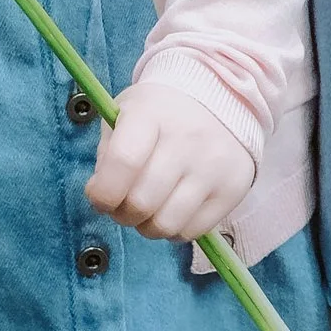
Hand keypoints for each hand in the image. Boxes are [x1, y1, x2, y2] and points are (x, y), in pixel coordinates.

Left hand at [86, 79, 256, 246]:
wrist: (220, 99)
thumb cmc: (160, 113)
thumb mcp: (125, 115)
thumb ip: (107, 154)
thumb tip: (102, 197)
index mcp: (152, 114)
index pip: (123, 162)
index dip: (102, 192)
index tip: (98, 195)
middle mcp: (187, 139)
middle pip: (142, 202)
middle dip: (122, 213)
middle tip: (123, 204)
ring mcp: (213, 166)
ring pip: (166, 224)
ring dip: (147, 226)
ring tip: (148, 209)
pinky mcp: (232, 189)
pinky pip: (191, 232)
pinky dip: (173, 229)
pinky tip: (172, 208)